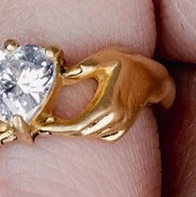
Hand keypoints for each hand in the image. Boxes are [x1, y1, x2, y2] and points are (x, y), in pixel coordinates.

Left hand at [43, 48, 175, 140]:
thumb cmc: (126, 63)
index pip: (77, 125)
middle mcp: (115, 118)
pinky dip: (91, 131)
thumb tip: (60, 76)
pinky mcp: (124, 127)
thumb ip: (80, 69)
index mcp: (108, 104)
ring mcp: (121, 125)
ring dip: (75, 130)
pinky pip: (103, 136)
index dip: (58, 128)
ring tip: (59, 122)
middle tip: (46, 123)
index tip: (44, 125)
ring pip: (91, 135)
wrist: (152, 75)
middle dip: (62, 130)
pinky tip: (83, 122)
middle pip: (81, 132)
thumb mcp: (102, 60)